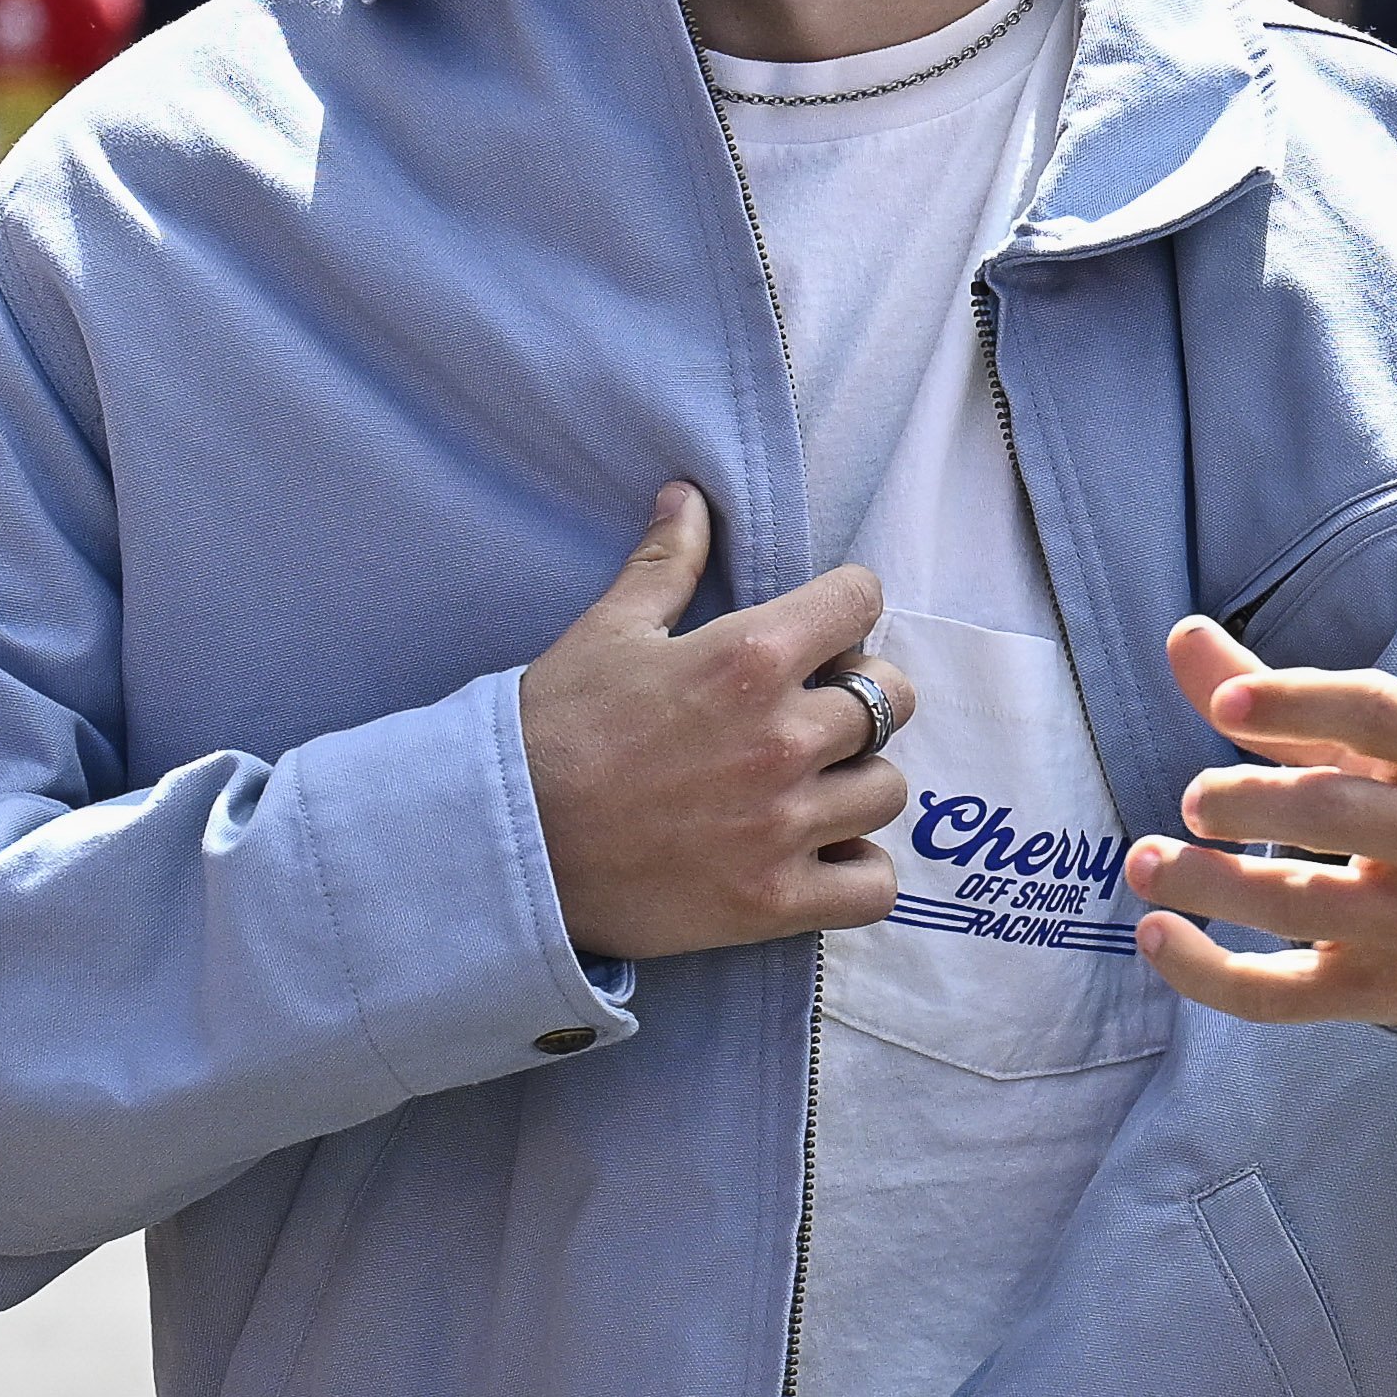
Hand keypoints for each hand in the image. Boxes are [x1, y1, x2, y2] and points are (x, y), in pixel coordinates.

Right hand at [518, 484, 905, 965]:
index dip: (847, 607)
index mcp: (748, 657)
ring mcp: (783, 825)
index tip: (824, 629)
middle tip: (817, 710)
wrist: (504, 846)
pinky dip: (858, 871)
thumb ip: (665, 563)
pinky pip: (873, 886)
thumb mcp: (607, 633)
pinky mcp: (774, 902)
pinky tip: (820, 854)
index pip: (860, 601)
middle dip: (864, 694)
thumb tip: (689, 494)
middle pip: (893, 699)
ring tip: (812, 785)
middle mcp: (782, 738)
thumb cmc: (552, 731)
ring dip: (856, 782)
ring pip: (887, 789)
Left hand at [1123, 617, 1396, 1030]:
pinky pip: (1281, 996)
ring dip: (1210, 885)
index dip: (1298, 702)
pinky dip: (1206, 974)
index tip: (1224, 703)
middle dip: (1250, 802)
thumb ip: (1283, 696)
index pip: (1381, 714)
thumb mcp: (1380, 744)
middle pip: (1338, 813)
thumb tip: (1183, 634)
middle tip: (1194, 800)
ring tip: (1146, 863)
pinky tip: (1155, 934)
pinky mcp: (1380, 994)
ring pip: (1304, 907)